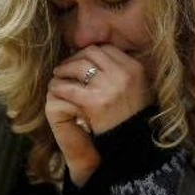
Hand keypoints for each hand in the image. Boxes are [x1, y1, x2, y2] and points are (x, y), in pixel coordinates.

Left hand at [46, 45, 153, 185]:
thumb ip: (121, 71)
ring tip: (58, 76)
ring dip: (64, 69)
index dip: (91, 53)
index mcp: (135, 68)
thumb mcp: (138, 87)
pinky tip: (56, 90)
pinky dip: (59, 86)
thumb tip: (96, 54)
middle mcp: (124, 74)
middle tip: (66, 67)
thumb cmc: (132, 117)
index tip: (82, 61)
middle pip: (91, 53)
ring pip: (77, 66)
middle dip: (75, 58)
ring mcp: (109, 87)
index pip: (107, 49)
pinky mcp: (94, 102)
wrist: (132, 146)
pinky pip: (68, 87)